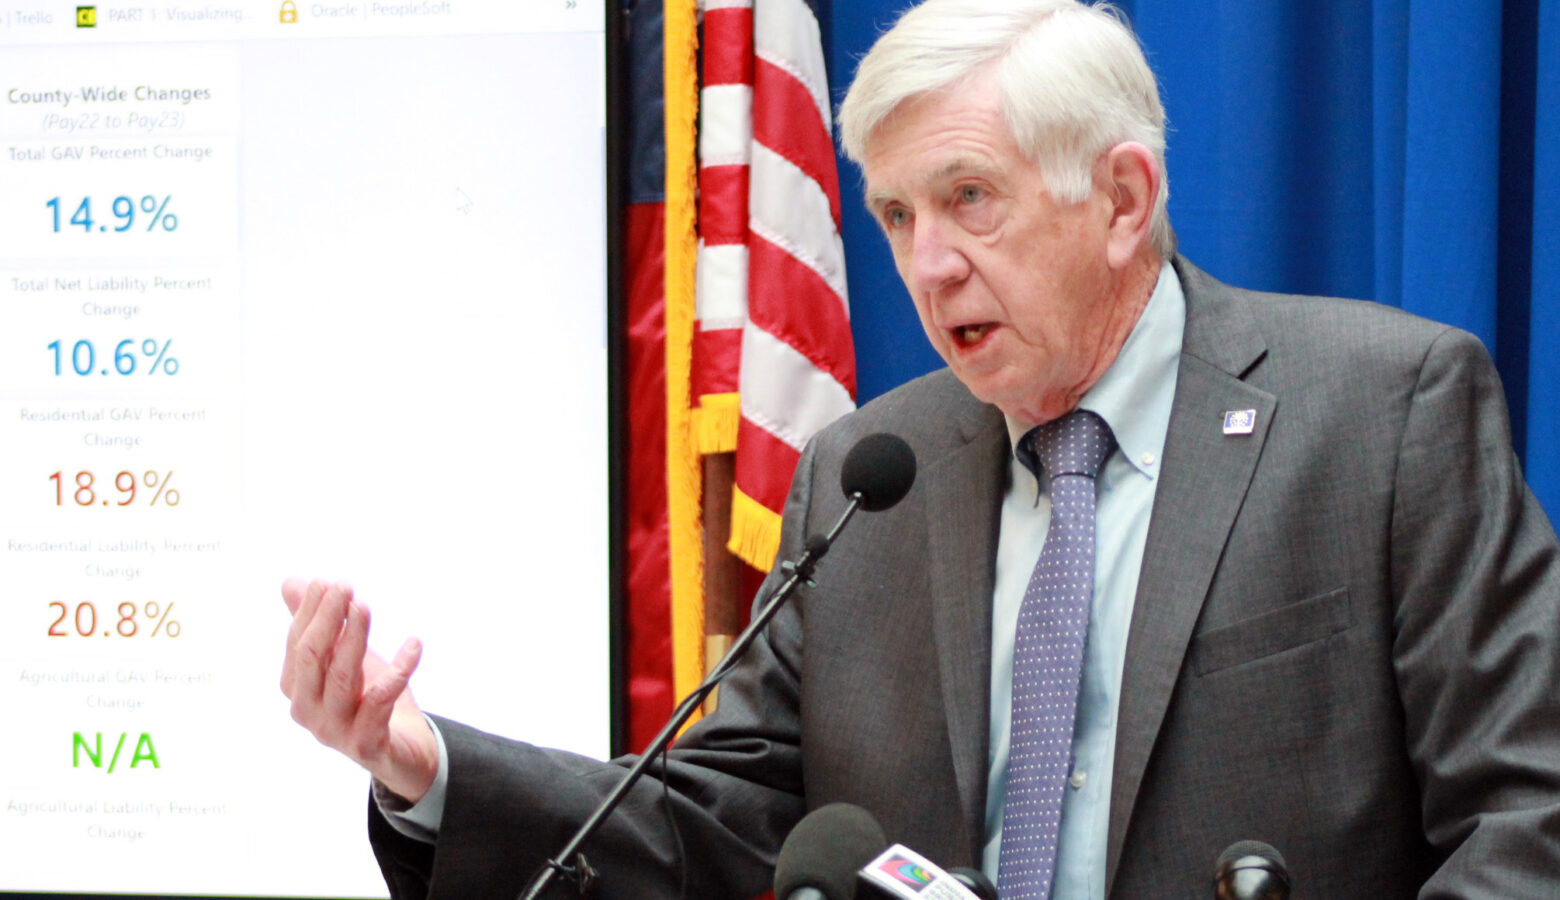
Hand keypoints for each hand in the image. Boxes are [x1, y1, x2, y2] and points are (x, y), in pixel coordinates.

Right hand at [280, 578, 438, 803]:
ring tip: (365, 606)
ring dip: (354, 638)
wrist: (401, 752)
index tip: (329, 582)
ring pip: (342, 677)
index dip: (311, 612)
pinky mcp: (366, 742)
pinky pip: (382, 699)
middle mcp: (308, 710)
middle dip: (326, 619)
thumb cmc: (368, 699)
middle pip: (312, 658)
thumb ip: (319, 624)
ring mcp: (335, 729)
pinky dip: (399, 668)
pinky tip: (414, 644)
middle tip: (344, 586)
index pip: (298, 643)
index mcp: (297, 688)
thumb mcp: (344, 657)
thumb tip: (291, 582)